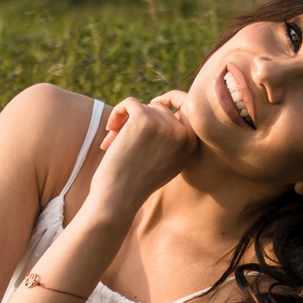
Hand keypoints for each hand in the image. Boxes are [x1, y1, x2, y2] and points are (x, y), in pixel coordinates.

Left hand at [85, 93, 198, 218]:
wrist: (117, 200)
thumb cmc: (134, 182)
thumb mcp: (163, 161)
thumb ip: (170, 137)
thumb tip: (164, 102)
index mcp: (192, 145)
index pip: (187, 109)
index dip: (168, 103)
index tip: (145, 113)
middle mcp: (183, 135)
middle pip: (160, 108)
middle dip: (139, 119)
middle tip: (121, 139)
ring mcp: (165, 127)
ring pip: (143, 106)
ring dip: (125, 121)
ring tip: (113, 143)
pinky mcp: (144, 120)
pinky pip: (130, 102)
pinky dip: (117, 112)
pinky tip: (110, 129)